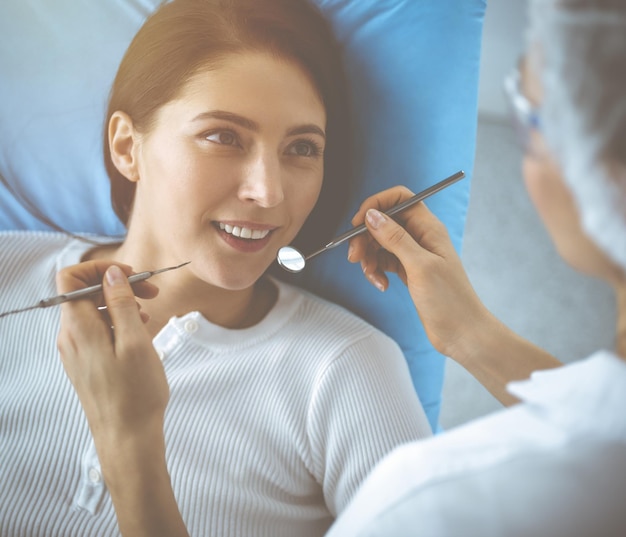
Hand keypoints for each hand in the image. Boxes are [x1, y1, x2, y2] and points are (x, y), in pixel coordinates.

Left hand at [56, 261, 166, 448]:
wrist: (127, 438)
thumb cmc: (136, 392)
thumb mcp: (136, 341)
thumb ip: (121, 303)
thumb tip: (112, 274)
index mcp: (78, 328)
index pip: (71, 278)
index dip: (99, 269)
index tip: (130, 274)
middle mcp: (70, 337)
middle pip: (84, 294)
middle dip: (117, 286)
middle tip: (152, 292)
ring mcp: (76, 352)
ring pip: (92, 313)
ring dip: (120, 305)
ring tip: (149, 315)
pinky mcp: (85, 363)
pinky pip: (96, 332)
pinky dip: (117, 324)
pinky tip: (138, 334)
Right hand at [348, 186, 490, 360]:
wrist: (462, 333)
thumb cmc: (450, 300)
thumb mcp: (419, 266)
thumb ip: (395, 238)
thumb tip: (371, 215)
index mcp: (428, 227)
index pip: (399, 198)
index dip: (376, 204)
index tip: (358, 223)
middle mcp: (420, 236)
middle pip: (384, 221)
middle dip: (365, 237)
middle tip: (354, 257)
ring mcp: (413, 254)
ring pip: (380, 243)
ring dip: (369, 257)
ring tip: (372, 276)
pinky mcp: (407, 271)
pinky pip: (383, 261)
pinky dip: (376, 271)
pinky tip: (381, 285)